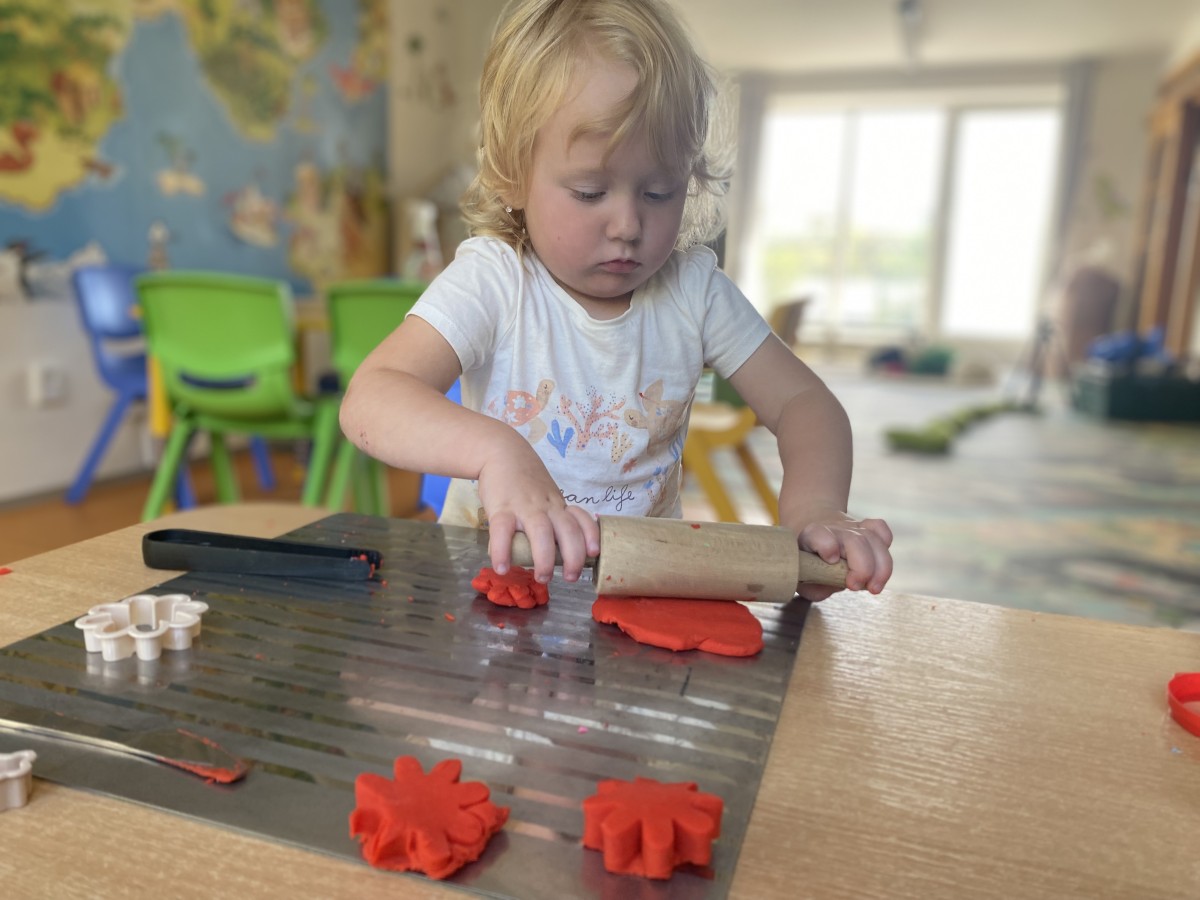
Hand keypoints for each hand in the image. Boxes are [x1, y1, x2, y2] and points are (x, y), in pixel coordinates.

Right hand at [476, 445, 599, 584]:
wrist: (500, 451)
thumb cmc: (524, 479)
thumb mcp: (546, 495)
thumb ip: (552, 516)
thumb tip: (557, 548)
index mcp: (558, 504)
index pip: (582, 519)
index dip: (591, 536)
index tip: (594, 553)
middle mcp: (547, 506)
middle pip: (568, 531)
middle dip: (574, 558)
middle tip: (571, 578)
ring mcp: (524, 507)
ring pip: (541, 534)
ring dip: (544, 560)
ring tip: (542, 579)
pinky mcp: (501, 508)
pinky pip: (503, 532)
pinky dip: (503, 552)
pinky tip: (502, 568)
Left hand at [791, 510, 892, 600]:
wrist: (814, 536)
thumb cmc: (809, 562)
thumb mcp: (804, 578)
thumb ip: (815, 586)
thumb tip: (828, 588)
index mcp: (812, 536)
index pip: (820, 535)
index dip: (828, 545)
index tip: (831, 560)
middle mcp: (834, 529)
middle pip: (856, 541)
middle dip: (862, 568)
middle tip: (855, 587)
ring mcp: (852, 527)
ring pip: (873, 539)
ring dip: (880, 568)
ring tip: (874, 588)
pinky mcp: (867, 528)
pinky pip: (881, 529)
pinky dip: (886, 544)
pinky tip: (881, 565)